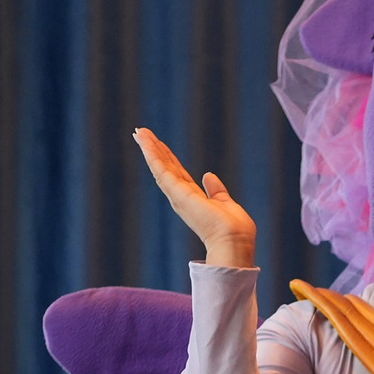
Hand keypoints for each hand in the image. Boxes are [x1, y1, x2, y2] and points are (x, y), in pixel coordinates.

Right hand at [135, 128, 256, 267]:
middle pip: (166, 168)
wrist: (234, 242)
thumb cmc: (234, 230)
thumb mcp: (225, 203)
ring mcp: (178, 195)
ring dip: (149, 148)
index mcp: (193, 199)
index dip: (168, 158)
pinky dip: (152, 154)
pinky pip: (161, 169)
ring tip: (139, 132)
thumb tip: (208, 176)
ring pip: (160, 167)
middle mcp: (182, 197)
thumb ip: (216, 191)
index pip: (178, 174)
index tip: (159, 144)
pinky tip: (145, 141)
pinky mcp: (177, 193)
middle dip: (154, 150)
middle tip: (141, 133)